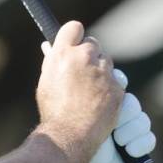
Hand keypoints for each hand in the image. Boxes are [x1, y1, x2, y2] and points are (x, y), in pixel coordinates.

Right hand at [36, 21, 123, 159]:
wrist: (69, 135)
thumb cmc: (53, 110)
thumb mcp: (46, 82)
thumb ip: (53, 63)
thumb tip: (54, 49)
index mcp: (63, 54)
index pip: (74, 27)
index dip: (74, 35)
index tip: (74, 42)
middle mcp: (85, 58)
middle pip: (93, 43)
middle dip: (88, 54)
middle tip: (82, 69)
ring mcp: (103, 73)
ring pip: (105, 62)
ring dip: (99, 72)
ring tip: (87, 91)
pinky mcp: (117, 88)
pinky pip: (114, 82)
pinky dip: (108, 89)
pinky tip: (97, 102)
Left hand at [75, 70, 156, 162]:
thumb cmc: (71, 148)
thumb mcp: (71, 116)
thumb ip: (75, 92)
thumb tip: (63, 57)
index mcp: (95, 109)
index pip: (114, 88)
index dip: (117, 86)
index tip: (115, 87)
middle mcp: (111, 120)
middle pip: (130, 103)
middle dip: (125, 111)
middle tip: (113, 124)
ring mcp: (125, 135)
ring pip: (141, 120)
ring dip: (131, 129)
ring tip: (118, 141)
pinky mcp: (136, 151)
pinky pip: (148, 138)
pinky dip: (140, 143)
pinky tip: (128, 151)